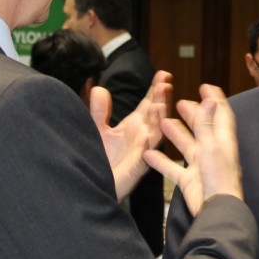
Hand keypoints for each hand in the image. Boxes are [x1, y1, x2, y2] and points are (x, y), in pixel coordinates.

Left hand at [91, 70, 170, 200]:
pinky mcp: (137, 167)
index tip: (163, 74)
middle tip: (165, 84)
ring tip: (159, 105)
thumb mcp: (98, 130)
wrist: (93, 184)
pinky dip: (148, 146)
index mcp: (135, 125)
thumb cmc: (99, 158)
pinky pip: (146, 156)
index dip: (156, 89)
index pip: (149, 103)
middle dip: (161, 100)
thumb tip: (99, 88)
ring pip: (155, 134)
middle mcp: (142, 136)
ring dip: (158, 120)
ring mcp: (142, 151)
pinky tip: (148, 136)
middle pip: (155, 115)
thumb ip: (99, 110)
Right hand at [144, 84, 242, 216]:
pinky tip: (148, 153)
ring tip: (163, 122)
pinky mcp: (189, 180)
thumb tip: (210, 100)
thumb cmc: (219, 179)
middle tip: (180, 103)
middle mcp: (212, 151)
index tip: (206, 87)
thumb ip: (206, 124)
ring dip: (175, 134)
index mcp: (222, 141)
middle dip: (192, 114)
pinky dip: (160, 160)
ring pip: (186, 146)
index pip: (221, 115)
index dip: (215, 100)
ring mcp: (200, 166)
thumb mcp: (211, 147)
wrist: (215, 210)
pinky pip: (172, 167)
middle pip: (202, 128)